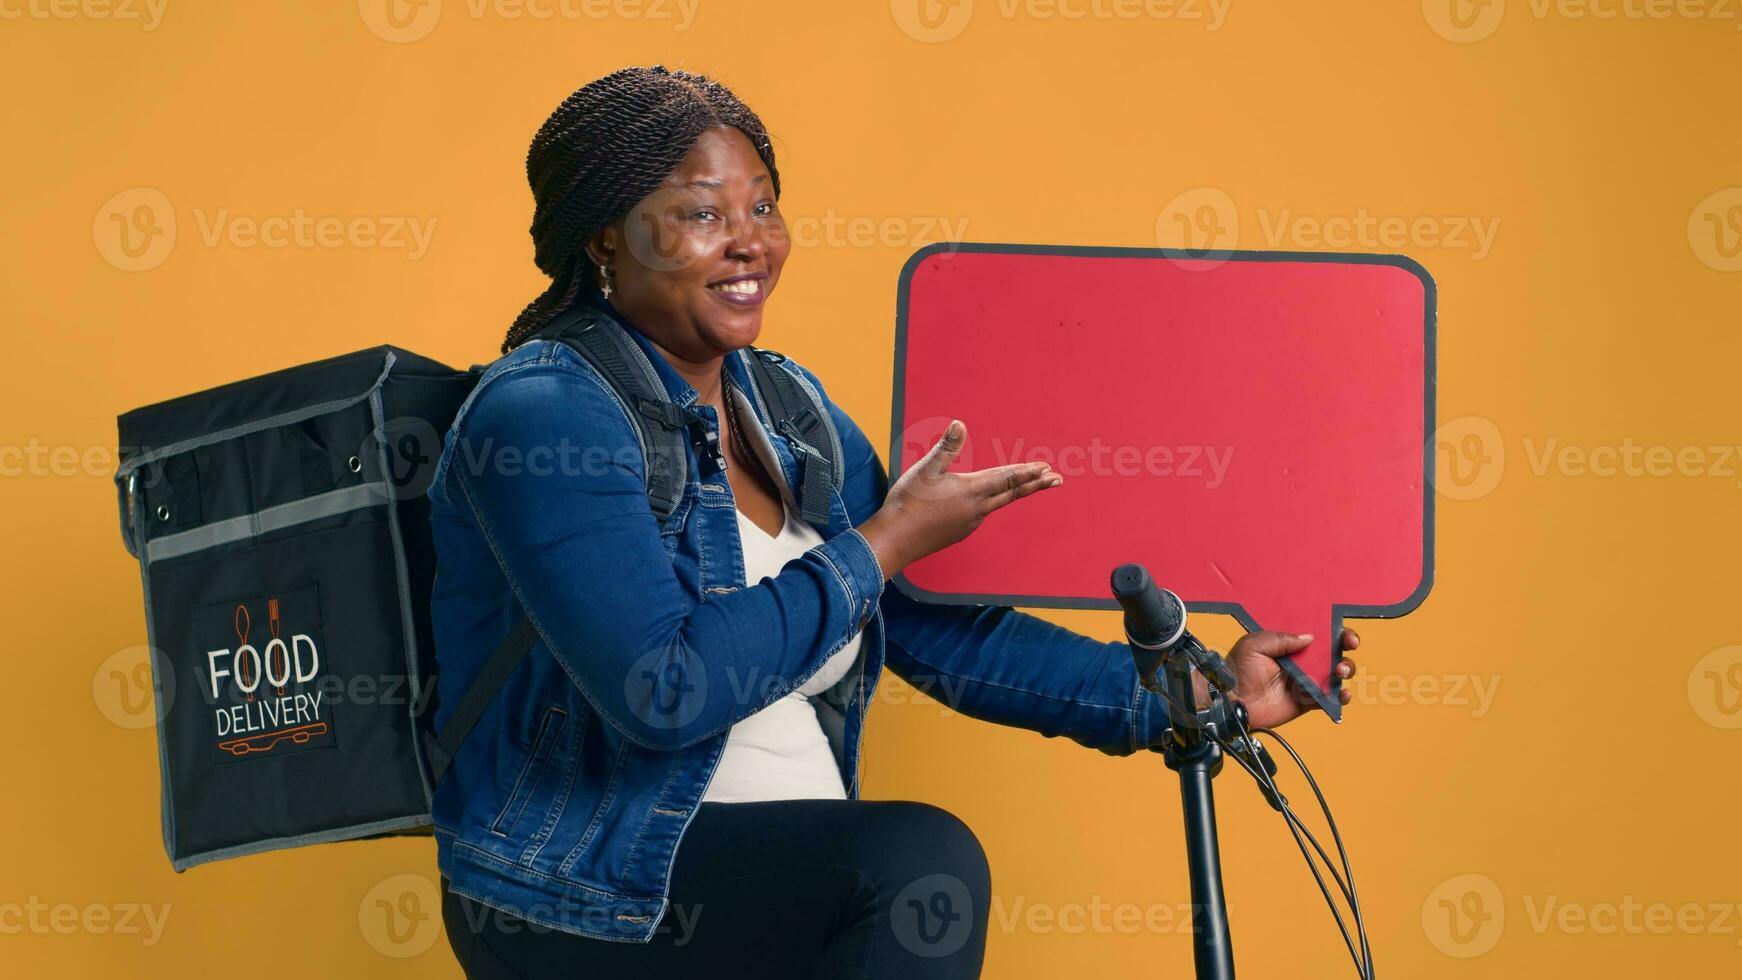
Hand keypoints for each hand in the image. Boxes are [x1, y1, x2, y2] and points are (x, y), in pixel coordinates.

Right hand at [857, 420, 1061, 578]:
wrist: (895, 540)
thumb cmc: (908, 502)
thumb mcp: (925, 469)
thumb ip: (946, 448)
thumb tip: (959, 424)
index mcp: (971, 490)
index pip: (1007, 478)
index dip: (1028, 471)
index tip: (1047, 468)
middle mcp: (976, 509)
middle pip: (1012, 493)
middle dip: (1036, 485)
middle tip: (1057, 479)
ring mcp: (969, 523)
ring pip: (997, 504)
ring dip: (1013, 493)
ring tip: (1024, 486)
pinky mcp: (959, 532)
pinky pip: (980, 515)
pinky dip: (989, 504)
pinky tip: (982, 503)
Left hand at [1197, 627, 1361, 729]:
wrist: (1232, 699)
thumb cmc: (1237, 669)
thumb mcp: (1255, 644)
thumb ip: (1281, 639)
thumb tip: (1309, 637)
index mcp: (1290, 645)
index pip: (1318, 635)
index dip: (1335, 633)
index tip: (1344, 635)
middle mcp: (1301, 662)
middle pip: (1332, 653)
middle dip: (1345, 650)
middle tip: (1347, 649)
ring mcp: (1305, 682)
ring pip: (1335, 675)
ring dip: (1345, 671)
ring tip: (1339, 671)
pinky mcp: (1306, 702)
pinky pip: (1329, 699)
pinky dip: (1340, 696)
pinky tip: (1341, 693)